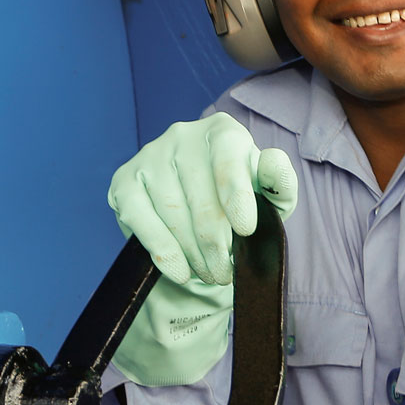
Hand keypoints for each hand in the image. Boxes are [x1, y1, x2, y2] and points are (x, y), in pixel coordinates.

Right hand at [108, 113, 296, 286]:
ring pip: (173, 214)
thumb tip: (273, 163)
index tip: (246, 229)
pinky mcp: (124, 181)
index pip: (229, 161)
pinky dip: (162, 251)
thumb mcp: (270, 197)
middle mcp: (183, 134)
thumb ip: (279, 181)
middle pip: (201, 198)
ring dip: (193, 254)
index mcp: (223, 131)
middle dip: (216, 244)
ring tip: (209, 273)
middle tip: (225, 272)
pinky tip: (179, 271)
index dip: (237, 197)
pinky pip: (140, 220)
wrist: (198, 220)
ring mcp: (150, 156)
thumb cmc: (240, 204)